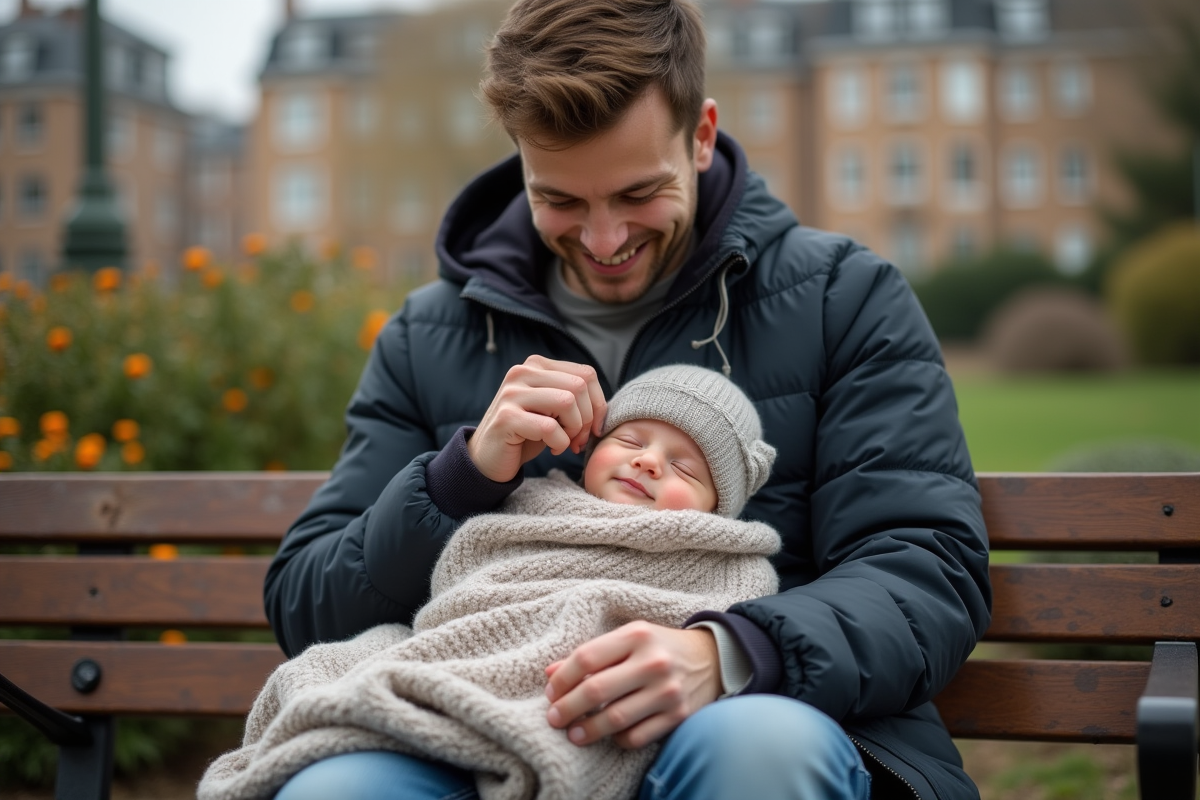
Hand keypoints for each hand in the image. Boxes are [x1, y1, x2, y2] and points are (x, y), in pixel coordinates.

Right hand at [468, 356, 605, 482]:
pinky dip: (559, 443)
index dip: (598, 404)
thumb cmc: (527, 433)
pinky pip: (550, 427)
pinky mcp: (507, 417)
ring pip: (567, 402)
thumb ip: (573, 396)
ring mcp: (512, 393)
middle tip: (576, 439)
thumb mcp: (552, 408)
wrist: (489, 458)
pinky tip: (551, 448)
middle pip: (579, 386)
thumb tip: (603, 407)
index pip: (586, 374)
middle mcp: (522, 372)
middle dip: (586, 418)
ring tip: (563, 442)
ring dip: (573, 429)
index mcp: (537, 365)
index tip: (591, 427)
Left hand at [544, 622, 720, 748]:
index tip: (551, 693)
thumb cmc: (658, 647)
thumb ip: (591, 654)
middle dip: (567, 708)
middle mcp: (653, 662)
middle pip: (596, 690)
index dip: (562, 679)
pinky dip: (618, 740)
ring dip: (587, 730)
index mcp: (637, 635)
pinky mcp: (679, 715)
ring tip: (573, 733)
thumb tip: (549, 673)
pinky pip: (637, 737)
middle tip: (553, 718)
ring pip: (615, 719)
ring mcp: (668, 690)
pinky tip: (610, 736)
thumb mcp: (628, 639)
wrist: (711, 658)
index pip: (586, 658)